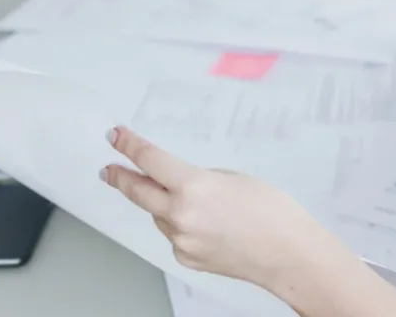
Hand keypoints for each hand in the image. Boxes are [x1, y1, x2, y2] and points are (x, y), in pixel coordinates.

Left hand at [100, 126, 320, 288]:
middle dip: (120, 178)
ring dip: (164, 205)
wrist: (287, 254)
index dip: (129, 146)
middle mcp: (180, 215)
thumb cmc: (272, 213)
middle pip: (137, 192)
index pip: (150, 160)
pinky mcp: (187, 258)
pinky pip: (175, 235)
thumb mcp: (234, 179)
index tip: (116, 136)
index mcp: (193, 186)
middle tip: (108, 169)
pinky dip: (183, 226)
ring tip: (201, 204)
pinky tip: (210, 225)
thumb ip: (201, 179)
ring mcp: (181, 240)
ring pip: (159, 215)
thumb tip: (181, 186)